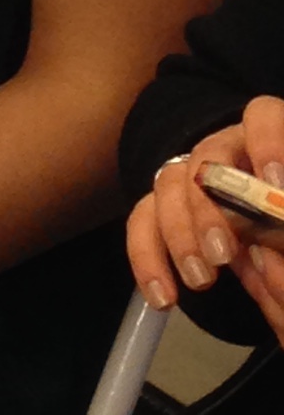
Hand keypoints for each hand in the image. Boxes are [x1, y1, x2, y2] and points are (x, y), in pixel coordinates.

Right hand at [131, 99, 283, 341]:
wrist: (276, 256)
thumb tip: (261, 253)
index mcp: (271, 148)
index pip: (264, 117)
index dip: (267, 141)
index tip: (274, 181)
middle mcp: (229, 151)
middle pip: (207, 156)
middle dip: (210, 206)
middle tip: (223, 255)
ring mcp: (193, 177)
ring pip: (168, 184)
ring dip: (179, 234)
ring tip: (201, 281)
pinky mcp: (167, 208)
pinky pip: (143, 222)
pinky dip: (148, 257)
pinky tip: (163, 297)